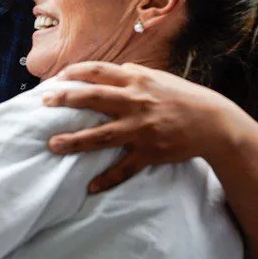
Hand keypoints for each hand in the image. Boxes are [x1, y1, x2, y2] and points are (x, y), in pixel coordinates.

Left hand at [38, 62, 234, 192]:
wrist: (214, 122)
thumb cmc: (183, 97)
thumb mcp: (158, 78)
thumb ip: (131, 75)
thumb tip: (106, 72)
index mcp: (137, 80)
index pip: (99, 71)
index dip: (74, 72)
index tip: (55, 78)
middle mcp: (136, 102)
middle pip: (94, 98)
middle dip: (66, 99)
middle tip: (43, 102)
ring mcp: (141, 129)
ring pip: (102, 136)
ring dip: (75, 141)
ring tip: (53, 144)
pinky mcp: (150, 152)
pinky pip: (124, 168)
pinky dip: (107, 179)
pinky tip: (90, 187)